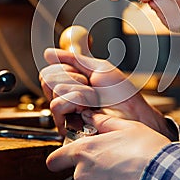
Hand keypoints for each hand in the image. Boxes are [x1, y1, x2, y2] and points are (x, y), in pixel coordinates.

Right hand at [40, 48, 172, 137]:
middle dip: (73, 78)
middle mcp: (64, 98)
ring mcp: (64, 113)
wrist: (132, 114)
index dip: (67, 69)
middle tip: (91, 87)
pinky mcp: (65, 126)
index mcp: (70, 85)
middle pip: (47, 78)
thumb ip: (72, 59)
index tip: (86, 76)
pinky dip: (77, 100)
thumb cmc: (121, 94)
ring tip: (93, 100)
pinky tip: (88, 109)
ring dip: (80, 91)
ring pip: (55, 90)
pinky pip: (57, 105)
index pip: (49, 71)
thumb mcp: (98, 68)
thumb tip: (47, 53)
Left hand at [47, 111, 170, 179]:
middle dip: (94, 169)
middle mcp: (83, 175)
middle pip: (80, 173)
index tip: (62, 160)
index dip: (59, 159)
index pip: (55, 160)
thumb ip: (104, 122)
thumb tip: (92, 117)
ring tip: (129, 176)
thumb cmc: (148, 152)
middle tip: (117, 162)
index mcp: (85, 152)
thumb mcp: (128, 127)